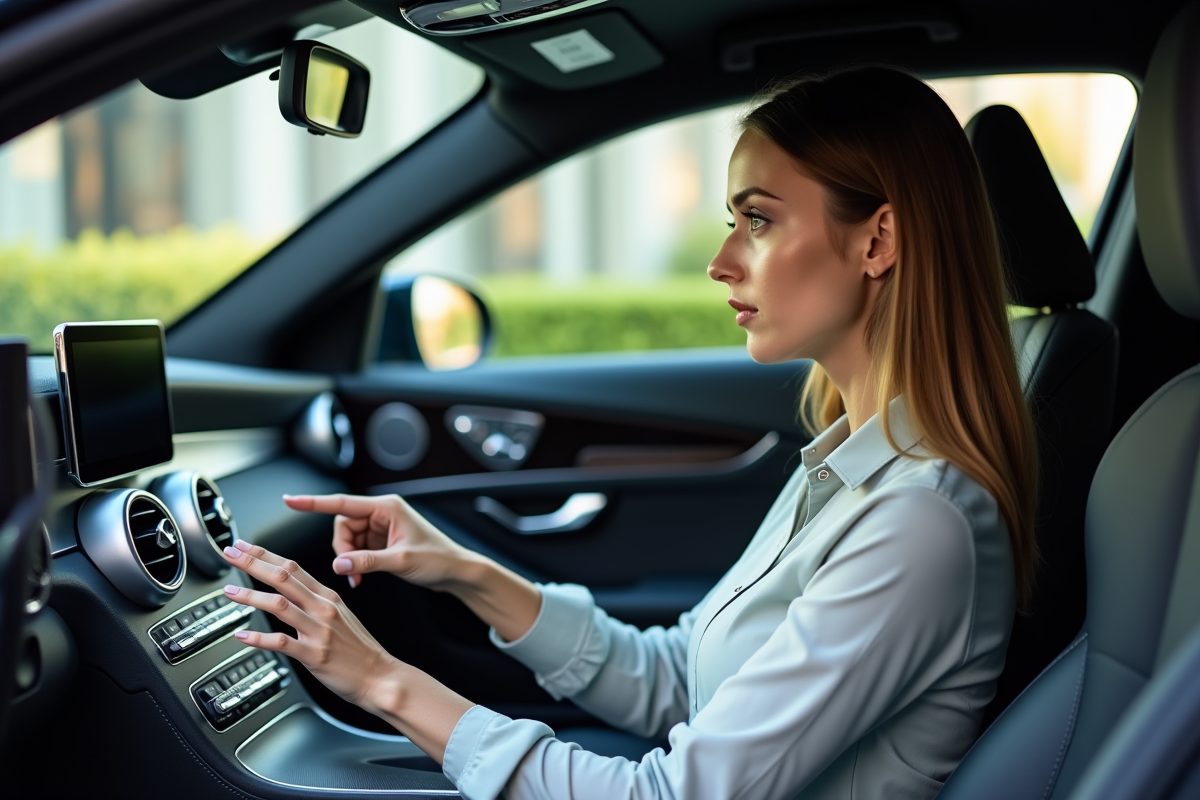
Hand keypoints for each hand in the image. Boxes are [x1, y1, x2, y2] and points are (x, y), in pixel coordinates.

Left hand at [220, 539, 397, 707]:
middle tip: (231, 554)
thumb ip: (315, 604)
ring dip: (251, 596)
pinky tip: (243, 635)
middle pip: (284, 578)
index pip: (292, 567)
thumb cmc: (359, 650)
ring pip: (280, 605)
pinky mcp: (315, 654)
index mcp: (328, 597)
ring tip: (230, 591)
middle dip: (253, 564)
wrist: (380, 676)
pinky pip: (282, 642)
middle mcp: (323, 609)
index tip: (244, 547)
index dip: (265, 555)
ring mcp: (319, 630)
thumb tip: (288, 597)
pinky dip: (259, 638)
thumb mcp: (341, 616)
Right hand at [283, 493, 475, 589]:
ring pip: (348, 539)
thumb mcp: (401, 561)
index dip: (313, 503)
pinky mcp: (382, 541)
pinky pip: (357, 548)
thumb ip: (368, 562)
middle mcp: (382, 514)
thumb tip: (340, 564)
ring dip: (349, 559)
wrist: (456, 571)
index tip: (289, 500)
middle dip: (343, 549)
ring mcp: (381, 527)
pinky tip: (362, 576)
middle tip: (353, 570)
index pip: (341, 503)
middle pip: (343, 526)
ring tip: (360, 576)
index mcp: (386, 508)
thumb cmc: (438, 559)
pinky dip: (356, 563)